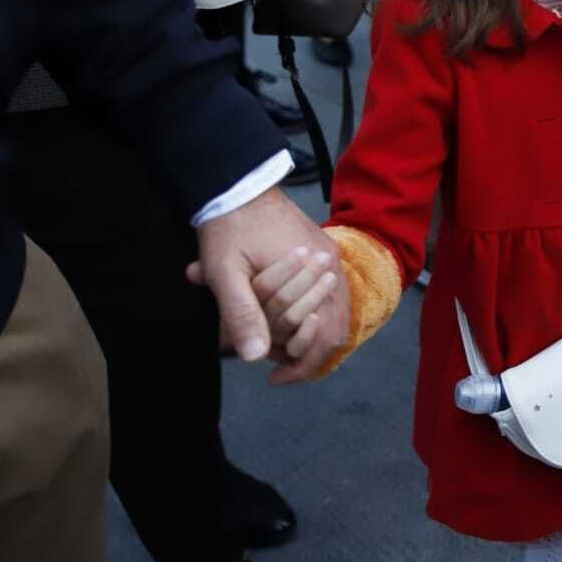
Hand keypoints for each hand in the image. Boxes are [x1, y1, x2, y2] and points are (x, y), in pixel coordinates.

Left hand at [187, 187, 347, 383]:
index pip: (324, 334)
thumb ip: (241, 313)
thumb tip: (254, 357)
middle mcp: (334, 264)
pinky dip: (314, 314)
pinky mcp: (325, 250)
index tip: (275, 378)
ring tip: (282, 349)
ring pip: (335, 312)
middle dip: (307, 353)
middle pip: (335, 327)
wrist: (240, 184)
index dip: (302, 364)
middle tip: (277, 368)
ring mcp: (332, 256)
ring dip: (311, 334)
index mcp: (317, 270)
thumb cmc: (230, 228)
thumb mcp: (226, 272)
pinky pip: (331, 293)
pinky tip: (292, 321)